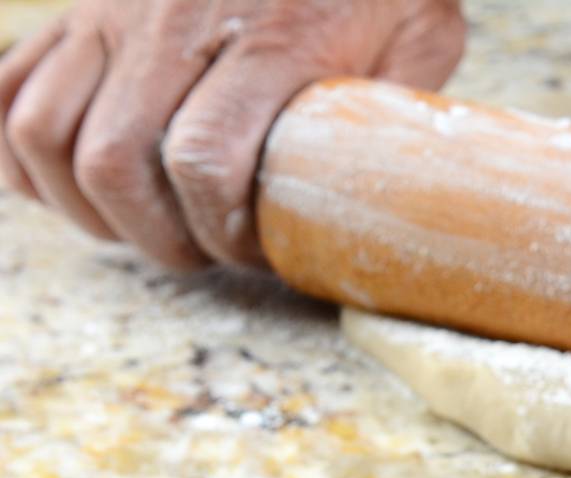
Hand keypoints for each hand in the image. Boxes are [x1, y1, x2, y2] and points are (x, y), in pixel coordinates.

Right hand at [0, 0, 464, 267]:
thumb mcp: (423, 32)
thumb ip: (398, 106)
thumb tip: (385, 186)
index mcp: (273, 38)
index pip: (205, 163)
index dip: (221, 232)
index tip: (253, 251)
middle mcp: (177, 21)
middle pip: (112, 162)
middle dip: (154, 236)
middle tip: (200, 252)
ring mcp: (117, 10)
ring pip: (43, 131)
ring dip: (83, 204)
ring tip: (141, 227)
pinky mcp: (85, 6)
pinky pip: (12, 83)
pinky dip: (18, 146)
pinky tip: (67, 184)